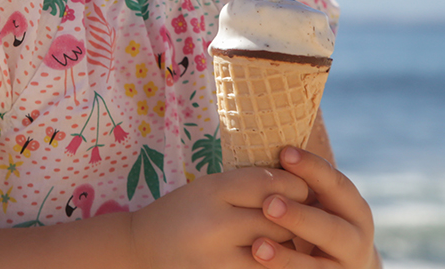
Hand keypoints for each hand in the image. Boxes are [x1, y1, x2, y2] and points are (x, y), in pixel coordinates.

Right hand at [130, 167, 310, 268]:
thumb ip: (248, 186)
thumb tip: (299, 189)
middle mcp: (217, 223)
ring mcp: (219, 258)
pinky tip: (270, 257)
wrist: (142, 249)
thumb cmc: (182, 212)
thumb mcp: (208, 187)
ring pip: (277, 249)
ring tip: (287, 239)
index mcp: (212, 190)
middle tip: (302, 217)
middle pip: (278, 218)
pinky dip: (273, 262)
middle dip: (296, 218)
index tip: (300, 189)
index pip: (269, 183)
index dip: (293, 185)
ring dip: (289, 245)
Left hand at [251, 147, 379, 268]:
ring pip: (319, 266)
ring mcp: (344, 268)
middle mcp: (355, 238)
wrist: (341, 264)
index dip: (312, 168)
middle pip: (331, 229)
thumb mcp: (318, 198)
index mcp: (353, 207)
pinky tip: (259, 264)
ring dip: (287, 257)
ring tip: (257, 246)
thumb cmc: (317, 218)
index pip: (336, 184)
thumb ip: (300, 179)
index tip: (284, 152)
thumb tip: (267, 138)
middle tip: (269, 204)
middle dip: (300, 217)